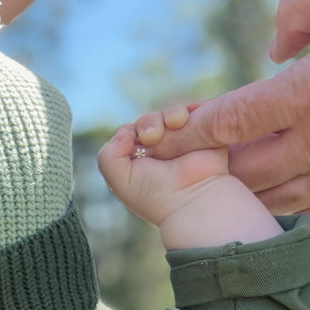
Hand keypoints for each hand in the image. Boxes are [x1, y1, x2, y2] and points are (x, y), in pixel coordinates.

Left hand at [98, 114, 281, 248]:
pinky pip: (190, 111)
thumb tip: (125, 130)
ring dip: (165, 116)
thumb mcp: (119, 180)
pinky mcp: (201, 134)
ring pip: (167, 115)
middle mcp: (159, 153)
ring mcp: (181, 143)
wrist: (194, 198)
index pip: (127, 135)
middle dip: (147, 123)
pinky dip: (183, 111)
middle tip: (151, 136)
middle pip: (147, 122)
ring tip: (173, 125)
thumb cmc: (155, 195)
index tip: (134, 145)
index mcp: (139, 164)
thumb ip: (108, 156)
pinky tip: (181, 120)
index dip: (128, 135)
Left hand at [140, 0, 309, 223]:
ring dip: (239, 191)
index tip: (158, 138)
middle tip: (180, 163)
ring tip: (215, 181)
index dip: (188, 134)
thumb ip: (306, 4)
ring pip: (272, 198)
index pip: (231, 122)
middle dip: (206, 168)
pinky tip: (267, 195)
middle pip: (243, 170)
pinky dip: (282, 207)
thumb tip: (274, 46)